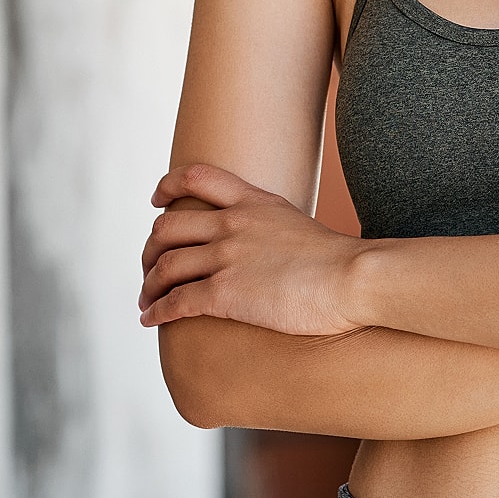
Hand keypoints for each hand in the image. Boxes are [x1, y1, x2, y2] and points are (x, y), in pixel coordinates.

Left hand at [138, 162, 369, 334]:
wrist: (352, 278)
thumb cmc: (338, 261)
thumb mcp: (298, 225)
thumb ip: (271, 226)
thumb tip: (266, 243)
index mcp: (253, 202)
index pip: (197, 177)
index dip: (168, 187)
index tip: (157, 201)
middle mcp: (233, 223)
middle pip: (168, 227)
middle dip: (150, 249)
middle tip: (149, 266)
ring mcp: (226, 256)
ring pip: (165, 266)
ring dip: (149, 286)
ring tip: (146, 300)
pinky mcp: (224, 293)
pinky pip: (175, 301)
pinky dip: (156, 311)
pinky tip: (151, 320)